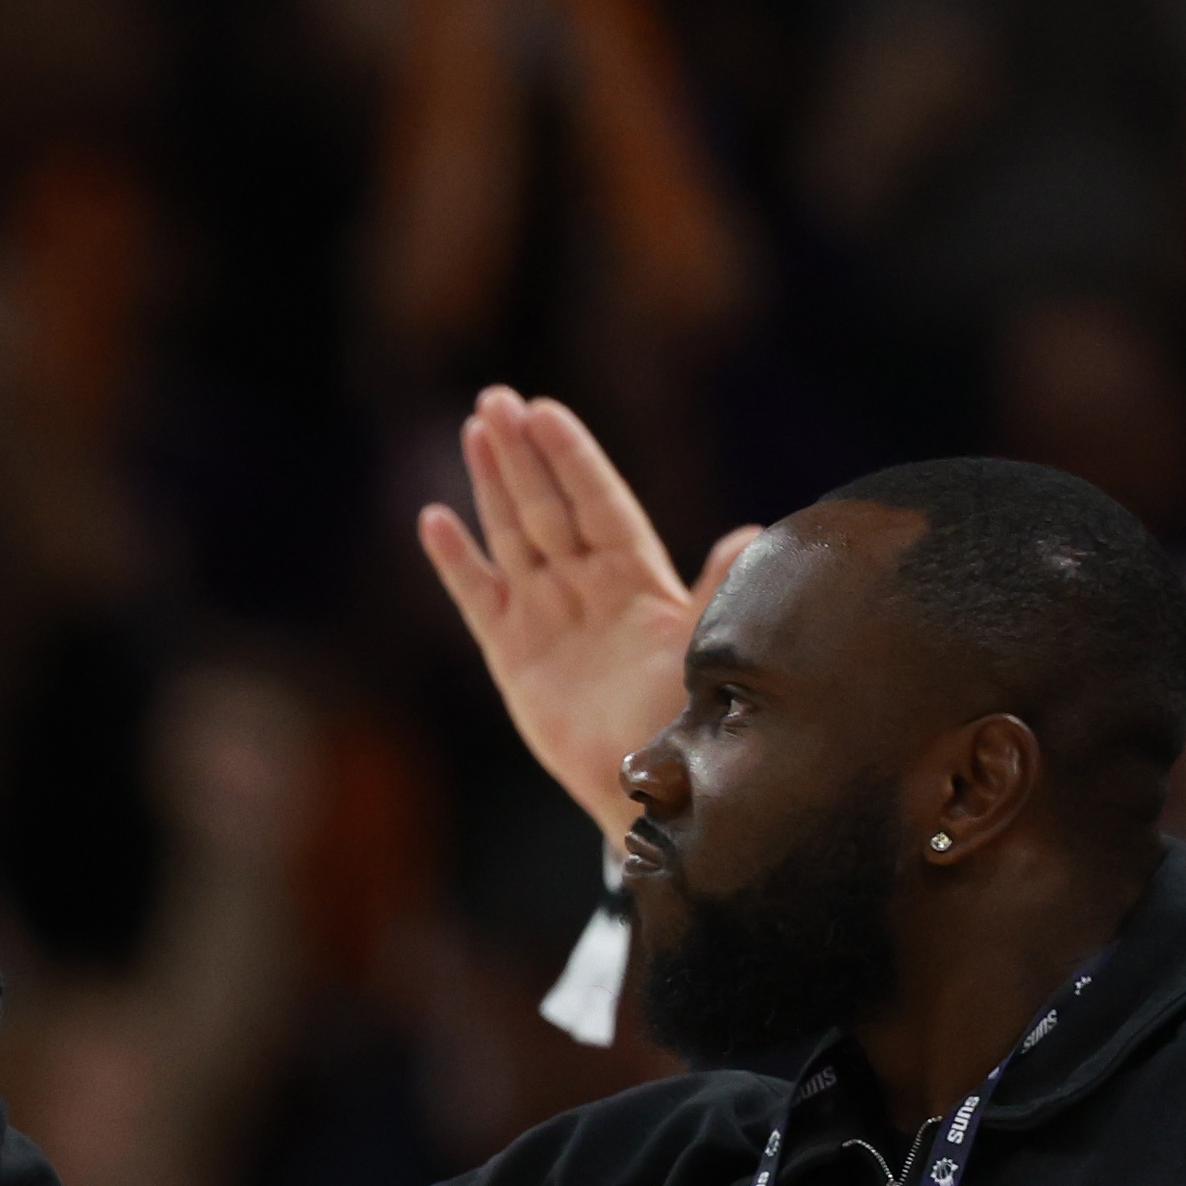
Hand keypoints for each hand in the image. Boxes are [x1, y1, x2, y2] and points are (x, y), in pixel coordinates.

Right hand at [413, 384, 755, 844]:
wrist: (650, 785)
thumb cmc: (687, 718)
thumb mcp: (707, 647)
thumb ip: (718, 590)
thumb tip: (750, 537)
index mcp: (637, 578)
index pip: (599, 503)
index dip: (573, 458)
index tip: (546, 412)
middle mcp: (588, 587)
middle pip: (548, 506)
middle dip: (523, 453)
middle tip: (496, 400)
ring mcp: (546, 616)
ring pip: (514, 536)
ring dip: (493, 485)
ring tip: (474, 432)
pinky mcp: (511, 654)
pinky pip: (478, 597)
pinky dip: (456, 562)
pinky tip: (434, 521)